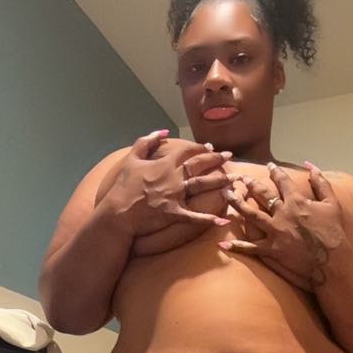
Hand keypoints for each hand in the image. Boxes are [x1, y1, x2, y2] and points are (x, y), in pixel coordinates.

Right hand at [97, 131, 232, 236]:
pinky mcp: (175, 212)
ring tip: (235, 179)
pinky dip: (209, 219)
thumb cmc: (123, 187)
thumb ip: (146, 142)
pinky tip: (223, 220)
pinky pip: (195, 216)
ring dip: (221, 181)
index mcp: (165, 163)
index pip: (188, 151)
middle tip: (229, 156)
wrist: (118, 212)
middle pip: (200, 164)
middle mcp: (174, 177)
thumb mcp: (131, 159)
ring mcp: (176, 195)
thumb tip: (162, 131)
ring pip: (203, 185)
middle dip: (216, 159)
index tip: (210, 147)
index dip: (200, 147)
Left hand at [221, 162, 348, 291]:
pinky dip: (236, 246)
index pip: (282, 182)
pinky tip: (222, 243)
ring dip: (236, 204)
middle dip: (250, 184)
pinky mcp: (270, 249)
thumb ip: (321, 182)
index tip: (268, 166)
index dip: (275, 172)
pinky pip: (250, 247)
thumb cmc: (334, 231)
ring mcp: (275, 231)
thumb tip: (310, 165)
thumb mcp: (332, 202)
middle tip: (240, 178)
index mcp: (297, 201)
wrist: (332, 260)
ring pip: (251, 215)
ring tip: (225, 195)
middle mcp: (282, 213)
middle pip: (262, 195)